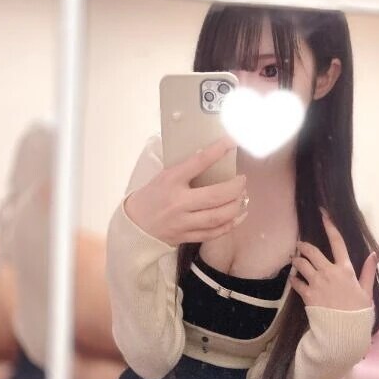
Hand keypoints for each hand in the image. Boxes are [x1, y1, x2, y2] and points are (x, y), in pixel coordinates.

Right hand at [124, 137, 246, 246]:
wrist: (135, 224)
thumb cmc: (153, 196)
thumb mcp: (164, 176)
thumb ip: (187, 170)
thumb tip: (215, 157)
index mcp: (170, 181)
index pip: (197, 163)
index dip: (217, 151)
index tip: (231, 142)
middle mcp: (177, 202)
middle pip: (215, 196)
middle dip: (235, 187)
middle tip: (242, 180)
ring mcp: (182, 222)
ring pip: (217, 217)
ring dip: (236, 206)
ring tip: (242, 197)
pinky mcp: (186, 237)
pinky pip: (213, 233)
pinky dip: (230, 224)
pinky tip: (238, 216)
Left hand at [289, 208, 377, 310]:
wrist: (345, 330)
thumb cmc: (358, 312)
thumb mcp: (367, 291)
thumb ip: (368, 271)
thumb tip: (373, 255)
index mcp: (346, 270)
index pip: (338, 242)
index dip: (329, 226)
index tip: (323, 214)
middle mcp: (330, 272)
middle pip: (312, 251)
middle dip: (304, 246)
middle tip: (299, 245)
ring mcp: (317, 283)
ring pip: (301, 264)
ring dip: (296, 260)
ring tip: (294, 259)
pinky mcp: (308, 295)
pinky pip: (296, 282)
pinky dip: (294, 279)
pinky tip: (293, 278)